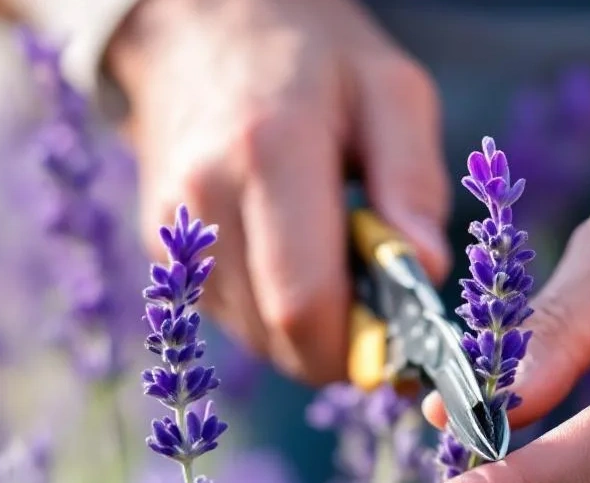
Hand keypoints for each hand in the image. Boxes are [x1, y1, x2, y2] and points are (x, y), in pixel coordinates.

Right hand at [108, 0, 451, 382]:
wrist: (203, 23)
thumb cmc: (315, 57)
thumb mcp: (392, 91)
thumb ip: (414, 182)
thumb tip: (426, 273)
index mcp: (270, 152)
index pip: (305, 305)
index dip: (363, 344)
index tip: (408, 335)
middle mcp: (207, 199)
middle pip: (281, 336)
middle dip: (345, 344)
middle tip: (382, 302)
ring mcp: (176, 229)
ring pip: (257, 339)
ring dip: (311, 330)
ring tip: (337, 262)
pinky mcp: (163, 248)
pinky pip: (234, 317)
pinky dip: (277, 311)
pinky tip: (297, 255)